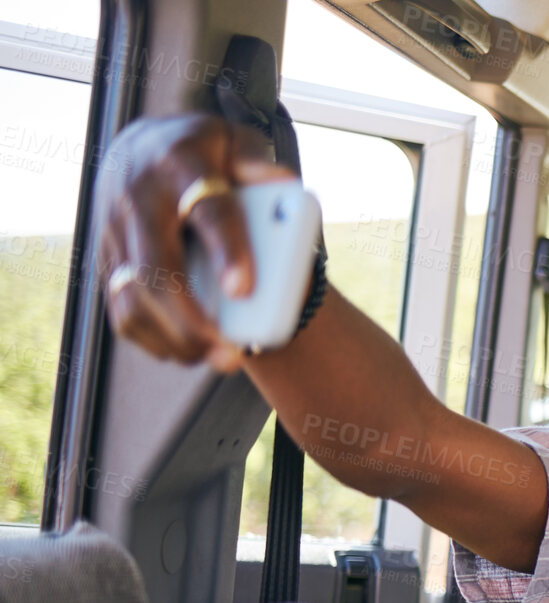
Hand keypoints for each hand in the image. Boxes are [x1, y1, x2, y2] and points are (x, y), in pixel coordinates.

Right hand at [95, 112, 295, 370]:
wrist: (141, 146)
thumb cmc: (203, 150)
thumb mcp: (234, 139)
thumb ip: (258, 161)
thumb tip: (283, 182)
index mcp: (180, 166)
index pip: (207, 211)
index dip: (227, 251)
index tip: (244, 291)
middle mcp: (139, 199)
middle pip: (158, 269)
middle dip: (193, 319)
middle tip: (232, 353)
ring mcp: (115, 230)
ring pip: (132, 296)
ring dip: (173, 336)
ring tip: (216, 358)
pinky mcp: (107, 257)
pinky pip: (119, 305)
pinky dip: (150, 336)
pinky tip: (184, 350)